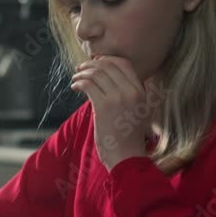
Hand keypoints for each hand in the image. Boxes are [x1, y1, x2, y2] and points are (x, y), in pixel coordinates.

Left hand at [70, 56, 158, 170]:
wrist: (127, 157)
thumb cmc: (129, 137)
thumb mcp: (139, 111)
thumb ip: (131, 94)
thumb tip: (112, 79)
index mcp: (141, 91)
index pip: (124, 63)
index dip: (107, 60)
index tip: (96, 63)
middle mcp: (131, 91)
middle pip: (108, 65)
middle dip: (91, 64)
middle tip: (81, 68)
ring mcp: (118, 98)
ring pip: (96, 73)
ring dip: (82, 73)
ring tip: (76, 78)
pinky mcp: (104, 106)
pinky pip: (88, 85)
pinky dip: (79, 82)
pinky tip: (75, 87)